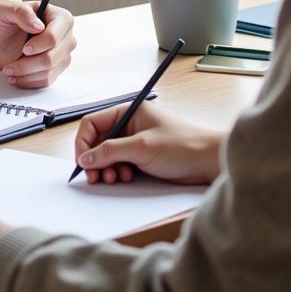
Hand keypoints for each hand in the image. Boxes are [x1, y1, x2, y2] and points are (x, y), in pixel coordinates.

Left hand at [0, 0, 75, 87]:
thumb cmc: (3, 20)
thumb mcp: (5, 10)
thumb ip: (22, 13)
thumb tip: (38, 26)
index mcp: (58, 17)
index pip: (54, 37)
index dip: (39, 45)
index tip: (25, 48)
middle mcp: (65, 35)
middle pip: (51, 58)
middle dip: (27, 64)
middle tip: (9, 66)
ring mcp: (62, 54)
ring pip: (48, 71)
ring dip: (25, 74)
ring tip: (8, 70)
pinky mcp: (56, 69)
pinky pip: (46, 81)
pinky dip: (28, 81)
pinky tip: (15, 76)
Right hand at [75, 101, 224, 185]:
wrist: (208, 162)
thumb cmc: (182, 145)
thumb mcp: (141, 147)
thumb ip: (110, 152)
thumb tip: (85, 158)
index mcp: (127, 112)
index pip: (92, 123)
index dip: (84, 142)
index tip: (82, 162)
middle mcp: (128, 125)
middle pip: (97, 141)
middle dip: (94, 160)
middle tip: (96, 178)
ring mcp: (135, 142)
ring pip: (107, 156)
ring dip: (106, 169)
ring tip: (114, 179)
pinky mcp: (141, 158)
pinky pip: (119, 165)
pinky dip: (117, 174)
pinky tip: (126, 178)